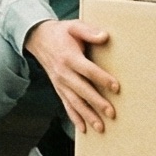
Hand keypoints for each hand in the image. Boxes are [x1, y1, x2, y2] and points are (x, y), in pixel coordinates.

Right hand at [26, 18, 118, 132]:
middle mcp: (63, 73)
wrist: (38, 38)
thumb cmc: (61, 32)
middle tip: (111, 113)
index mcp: (69, 57)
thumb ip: (89, 31)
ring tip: (100, 127)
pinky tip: (83, 129)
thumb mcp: (74, 26)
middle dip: (97, 103)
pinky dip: (74, 118)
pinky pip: (66, 105)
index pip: (88, 70)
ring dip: (87, 115)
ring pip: (75, 102)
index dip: (102, 79)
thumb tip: (105, 36)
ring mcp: (60, 83)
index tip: (116, 87)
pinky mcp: (58, 88)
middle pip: (82, 90)